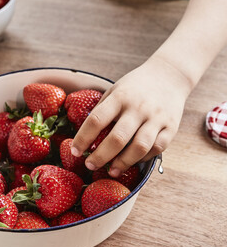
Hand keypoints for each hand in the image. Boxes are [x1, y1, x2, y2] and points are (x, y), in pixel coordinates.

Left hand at [71, 55, 191, 175]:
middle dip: (101, 156)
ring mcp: (156, 118)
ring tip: (111, 171)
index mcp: (120, 97)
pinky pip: (157, 148)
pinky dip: (144, 158)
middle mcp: (138, 107)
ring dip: (123, 163)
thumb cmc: (135, 86)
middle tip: (89, 166)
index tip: (75, 151)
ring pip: (139, 147)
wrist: (169, 75)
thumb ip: (103, 109)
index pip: (96, 120)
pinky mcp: (171, 127)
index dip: (83, 138)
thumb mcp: (115, 90)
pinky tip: (133, 161)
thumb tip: (86, 134)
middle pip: (117, 138)